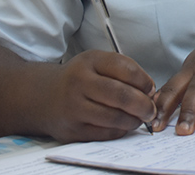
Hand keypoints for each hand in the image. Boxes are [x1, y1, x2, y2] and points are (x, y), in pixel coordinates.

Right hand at [35, 49, 156, 142]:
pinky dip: (119, 130)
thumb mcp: (96, 63)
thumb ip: (123, 71)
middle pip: (121, 96)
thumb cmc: (78, 78)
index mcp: (90, 61)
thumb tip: (149, 92)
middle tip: (151, 110)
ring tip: (139, 118)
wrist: (42, 96)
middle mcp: (79, 83)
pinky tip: (123, 125)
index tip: (150, 89)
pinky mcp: (71, 130)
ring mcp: (73, 108)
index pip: (125, 69)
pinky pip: (104, 133)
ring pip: (114, 117)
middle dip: (143, 105)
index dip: (144, 81)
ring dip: (133, 120)